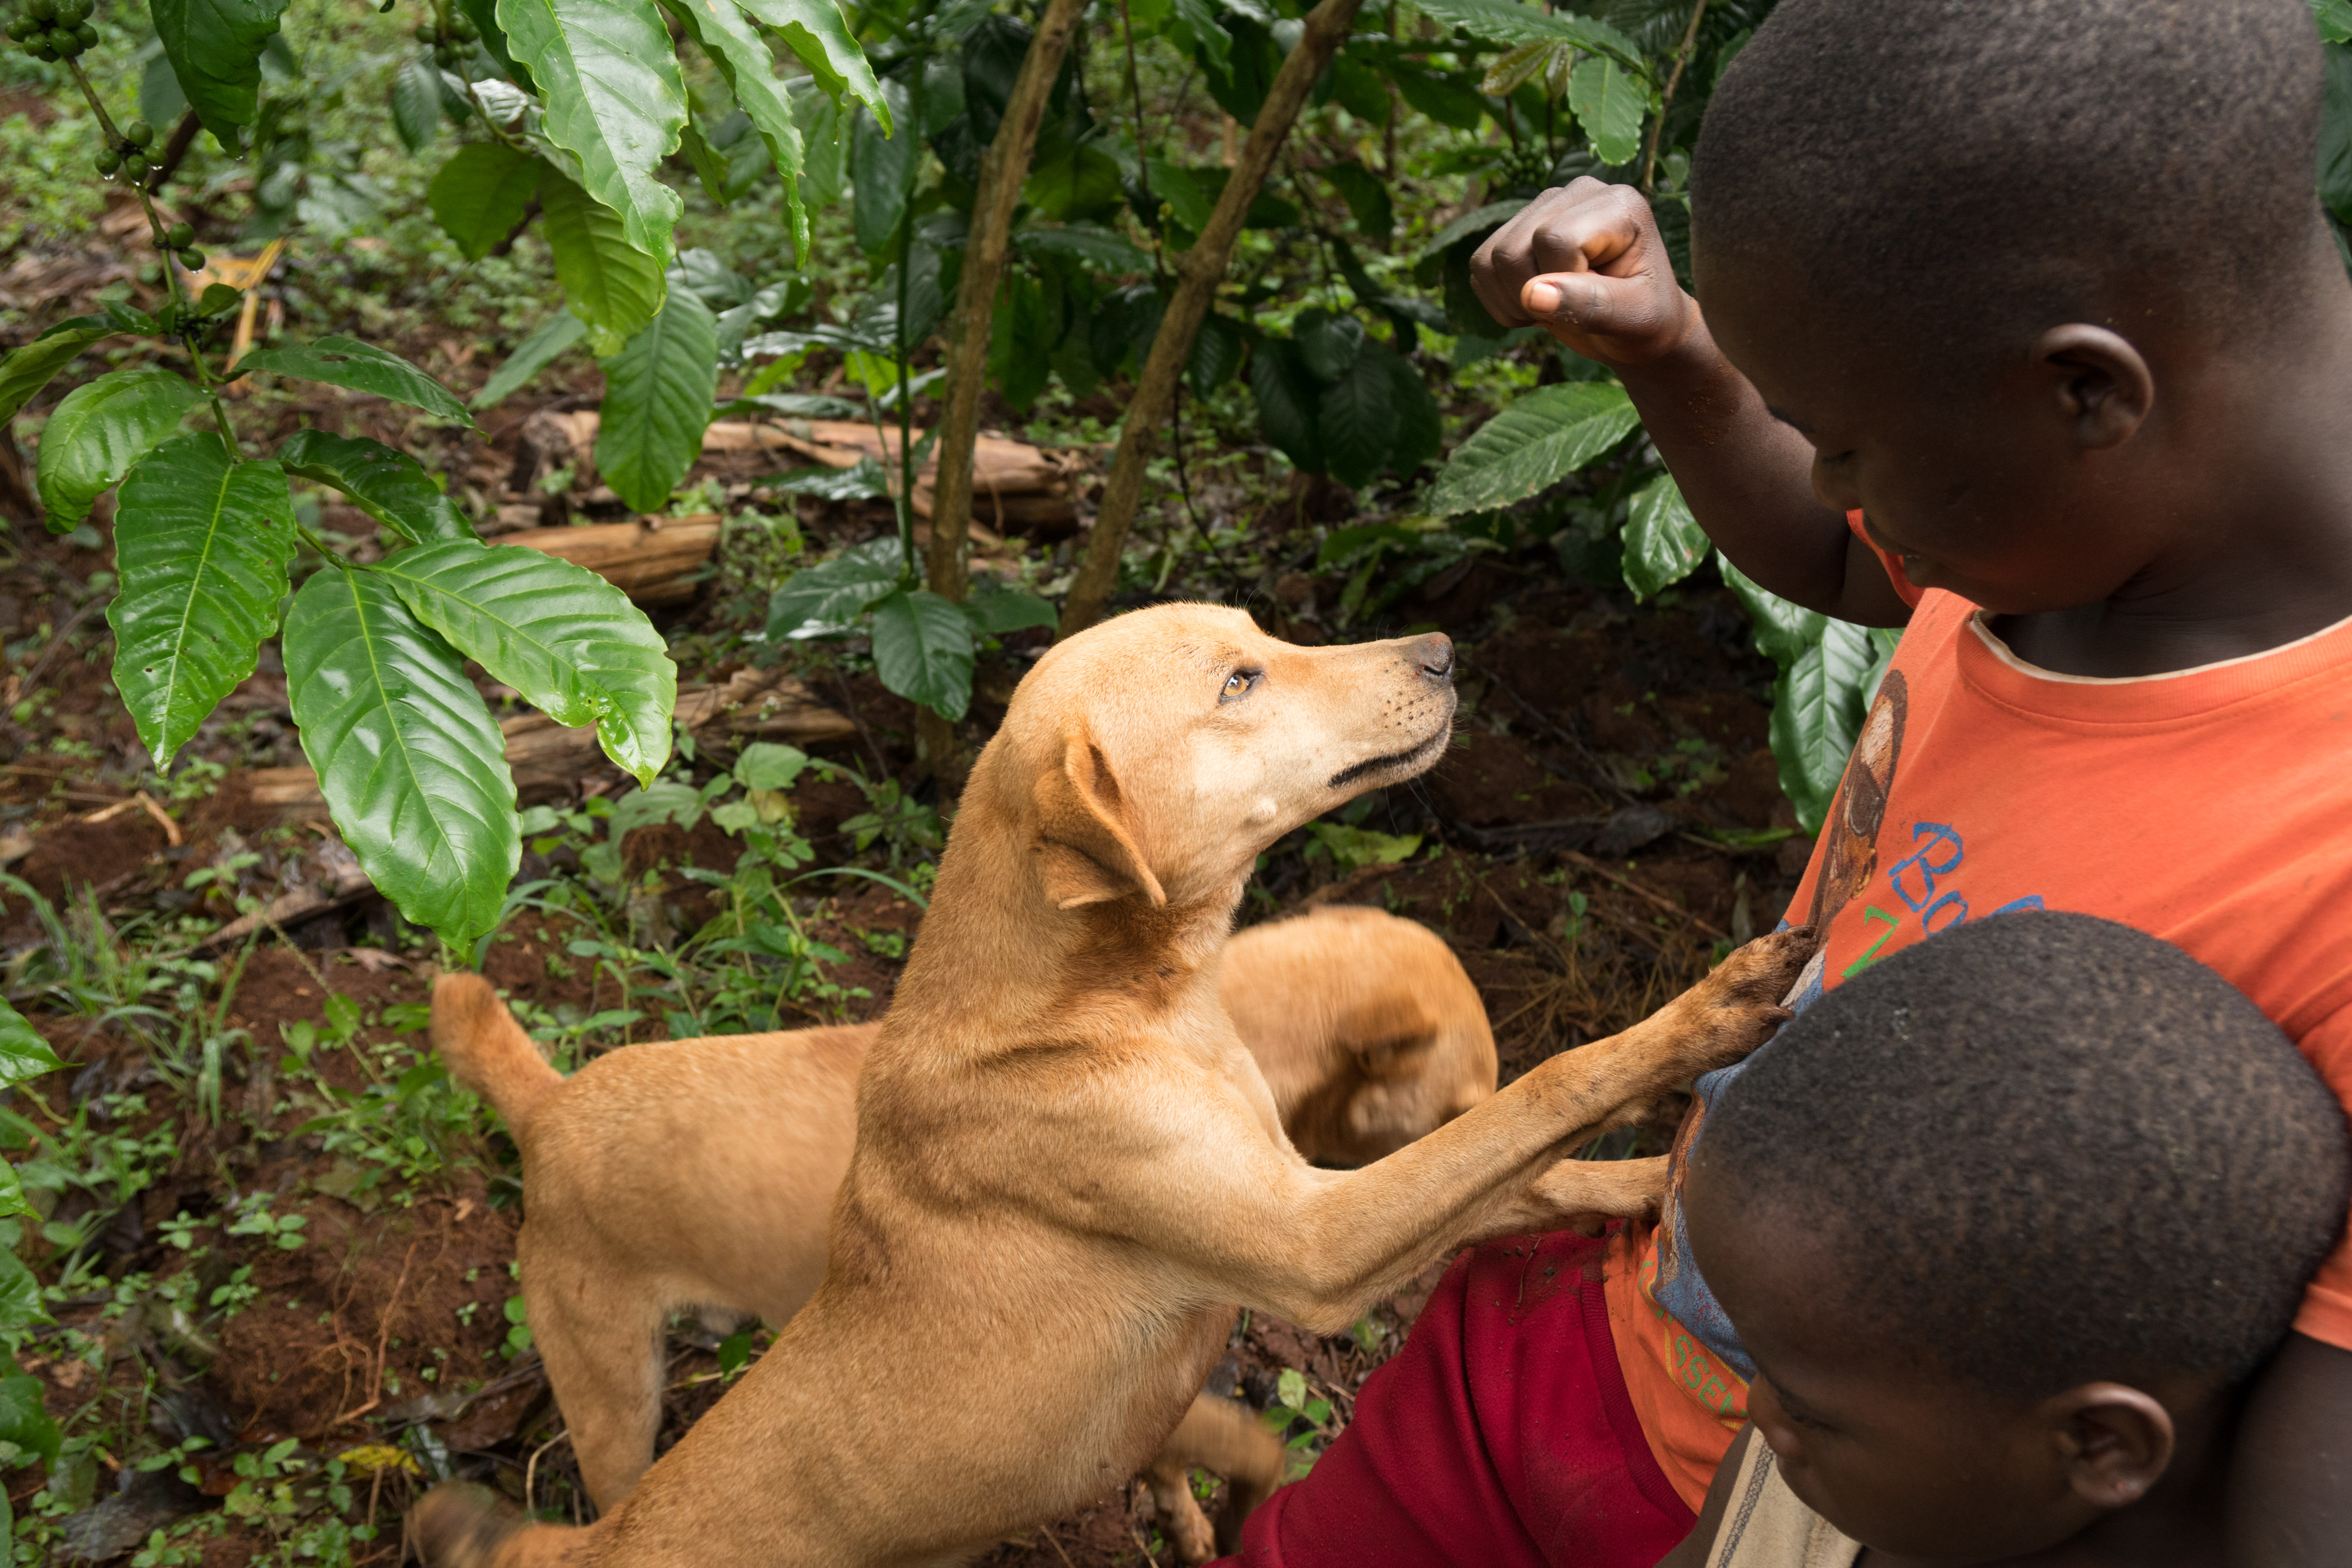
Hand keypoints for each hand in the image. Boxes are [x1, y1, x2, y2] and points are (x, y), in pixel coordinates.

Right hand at [1470, 178, 1697, 367]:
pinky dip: (1499, 300)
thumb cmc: (1646, 320)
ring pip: (1489, 259)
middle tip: (1572, 312)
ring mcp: (1543, 206)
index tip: (1598, 302)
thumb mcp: (1634, 318)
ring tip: (1556, 309)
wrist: (1635, 327)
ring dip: (1513, 303)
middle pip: (1513, 250)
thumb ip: (1591, 304)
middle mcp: (1577, 192)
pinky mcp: (1517, 227)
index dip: (1565, 283)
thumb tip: (1533, 294)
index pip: (1555, 239)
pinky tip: (1537, 302)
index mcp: (1617, 203)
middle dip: (1534, 298)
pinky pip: (1479, 268)